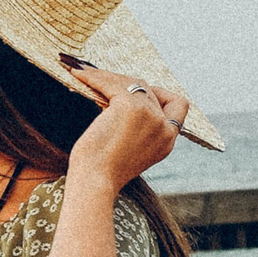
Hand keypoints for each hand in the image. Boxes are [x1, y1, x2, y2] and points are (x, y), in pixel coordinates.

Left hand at [61, 64, 189, 192]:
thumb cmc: (102, 172)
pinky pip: (111, 83)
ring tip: (86, 74)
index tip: (138, 92)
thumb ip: (137, 129)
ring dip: (107, 76)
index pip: (178, 105)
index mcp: (168, 140)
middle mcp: (164, 127)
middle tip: (102, 80)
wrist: (95, 182)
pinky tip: (79, 75)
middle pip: (149, 89)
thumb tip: (119, 99)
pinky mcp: (131, 106)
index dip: (159, 94)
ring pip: (131, 82)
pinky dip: (94, 77)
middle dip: (125, 82)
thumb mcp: (130, 150)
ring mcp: (150, 115)